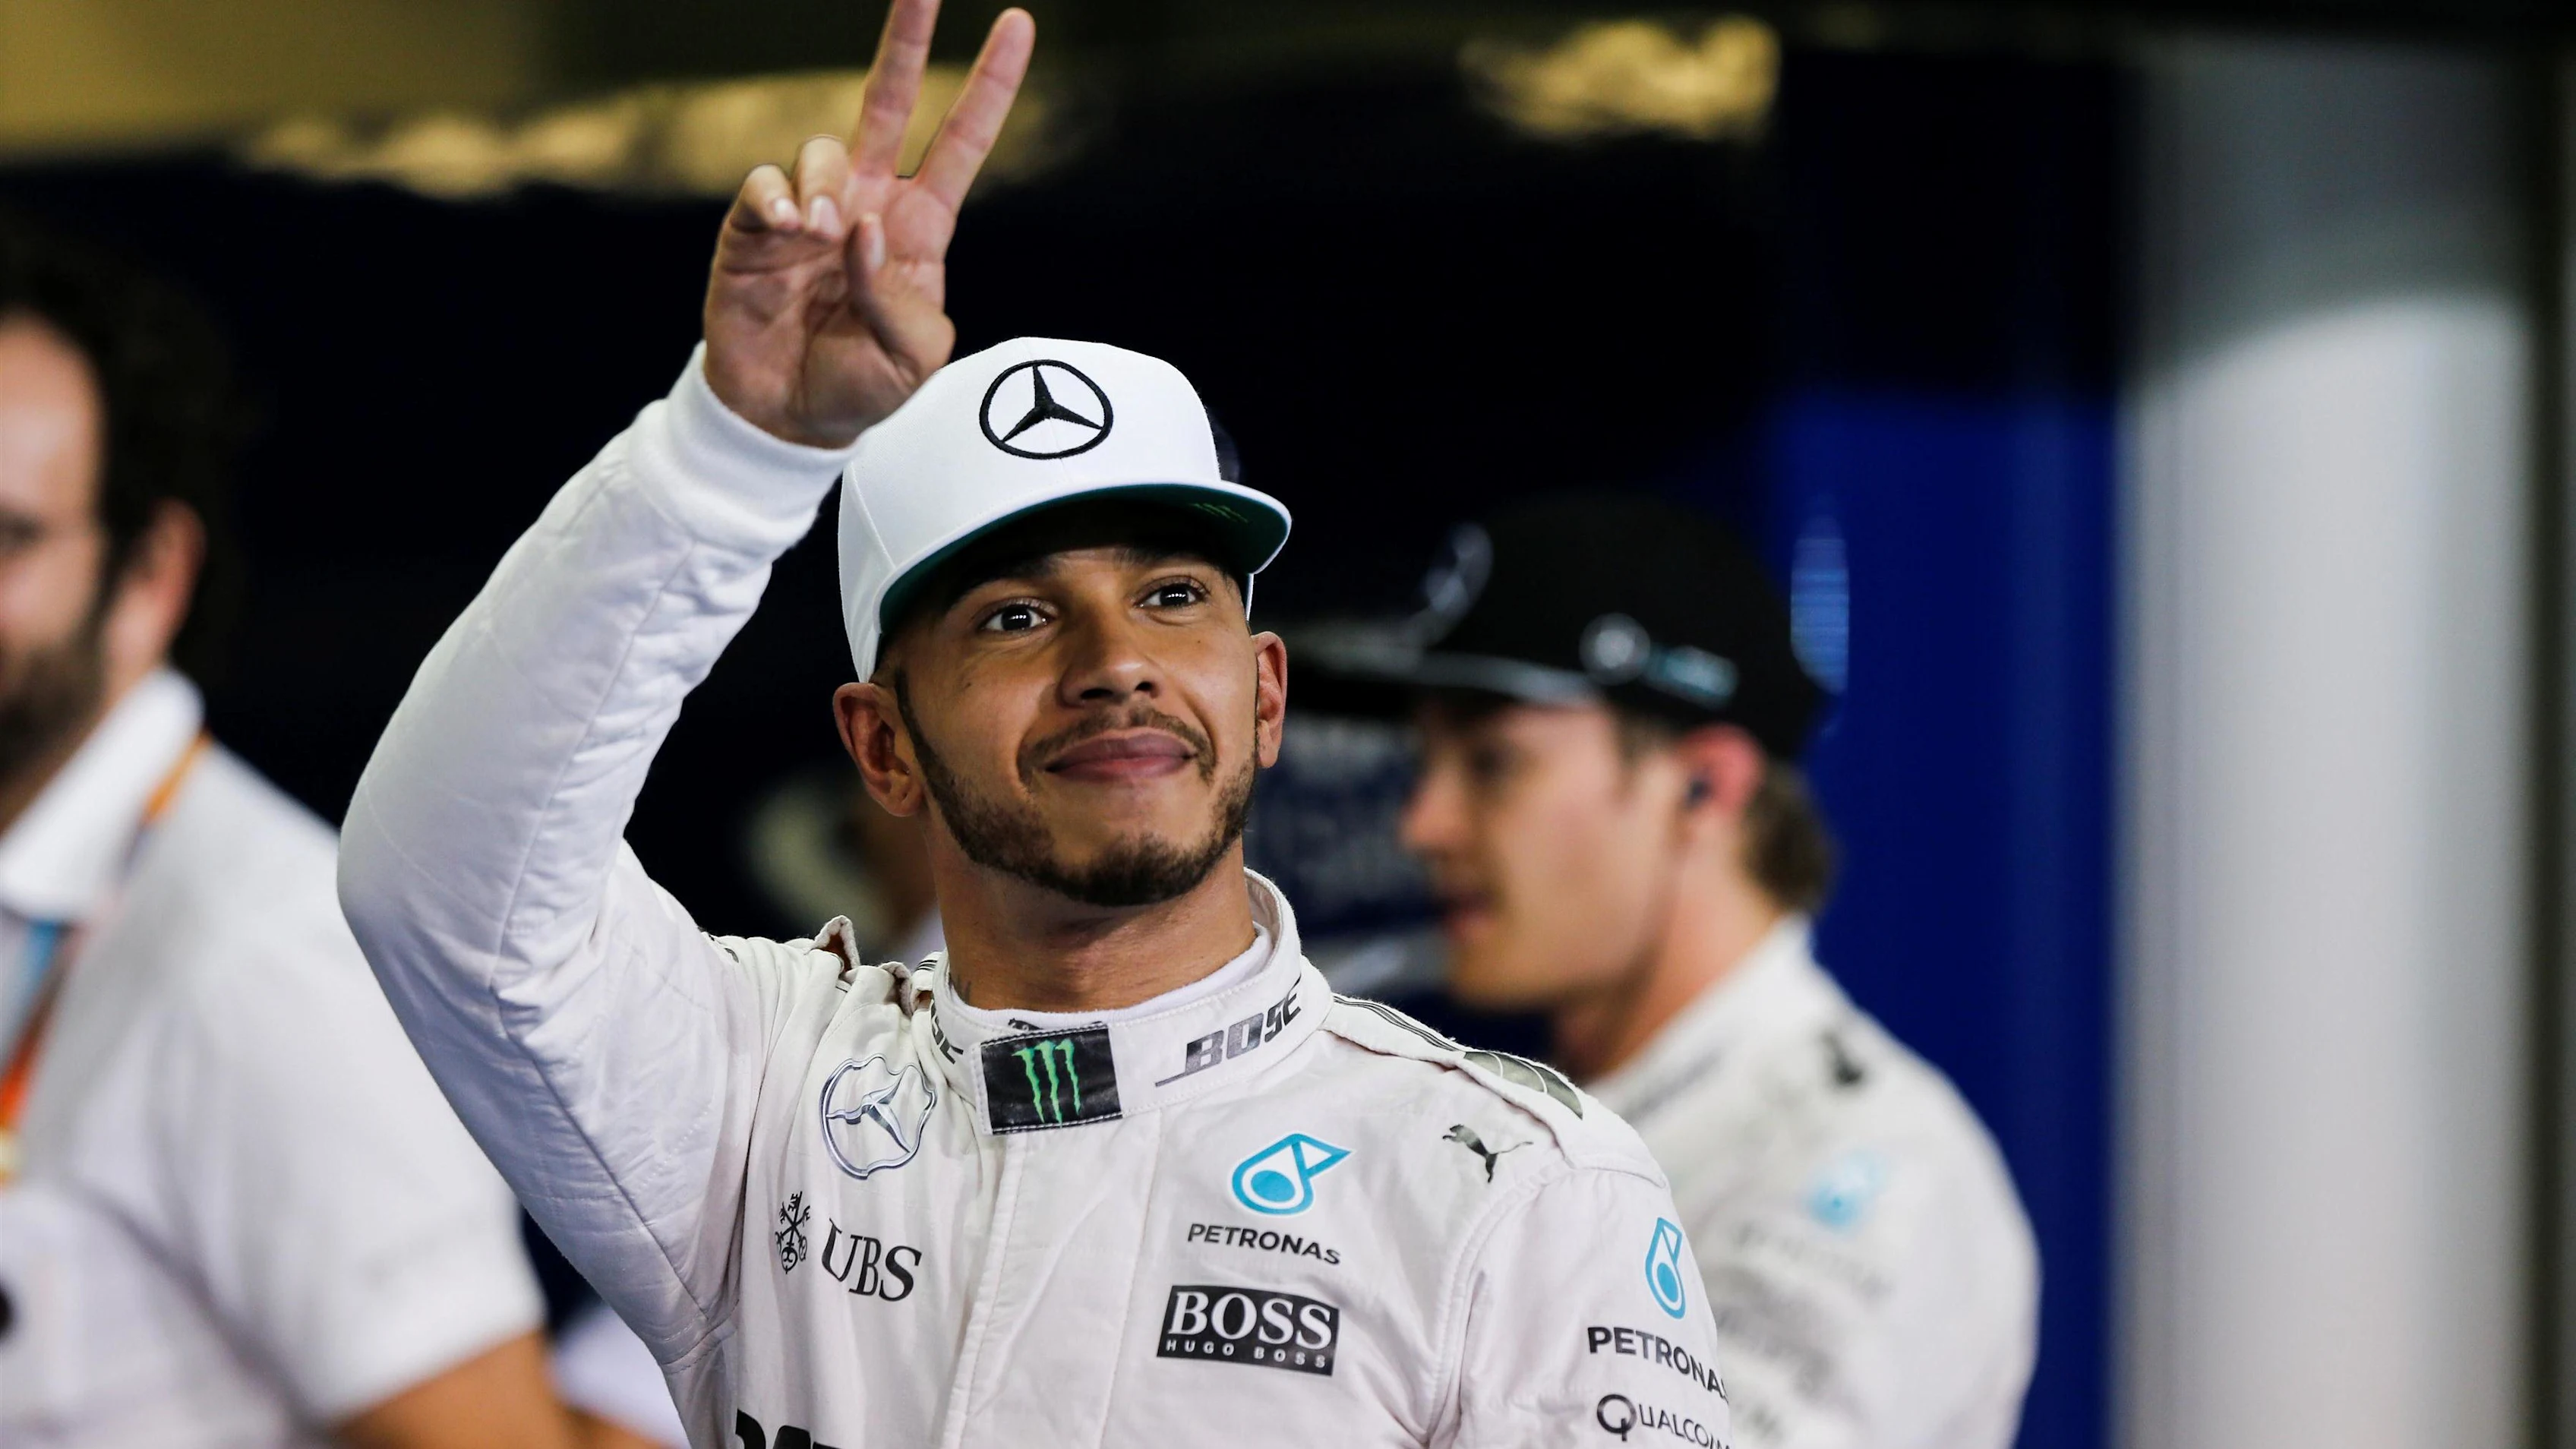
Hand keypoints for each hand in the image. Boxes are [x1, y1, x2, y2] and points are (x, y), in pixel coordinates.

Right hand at [702, 0, 1034, 447]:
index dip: (989, 86)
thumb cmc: (859, 387)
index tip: (1018, 24)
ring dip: (826, 187)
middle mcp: (867, 202)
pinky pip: (767, 184)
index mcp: (920, 227)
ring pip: (823, 150)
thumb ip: (903, 301)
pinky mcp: (756, 225)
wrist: (786, 417)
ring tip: (823, 239)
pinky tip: (791, 232)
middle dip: (908, 40)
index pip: (961, 142)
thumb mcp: (913, 361)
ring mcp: (811, 209)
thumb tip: (864, 229)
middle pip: (889, 101)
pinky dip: (778, 199)